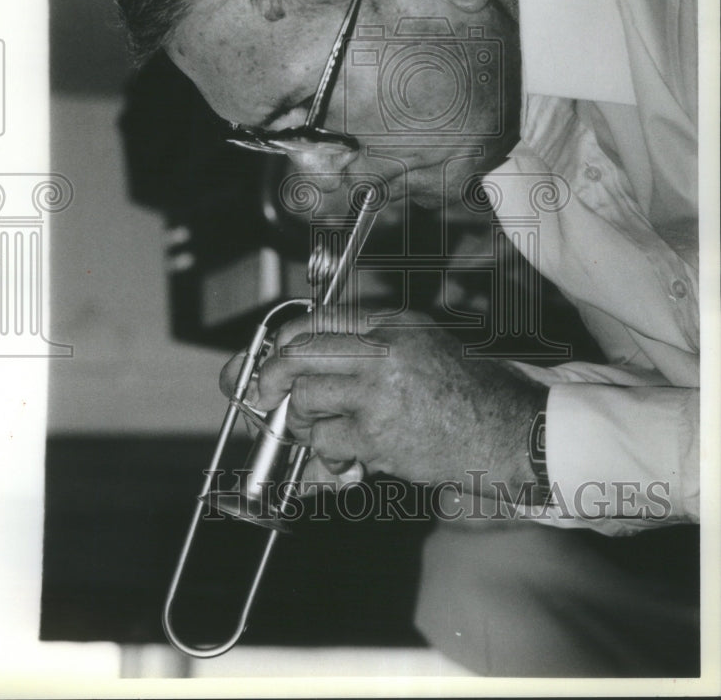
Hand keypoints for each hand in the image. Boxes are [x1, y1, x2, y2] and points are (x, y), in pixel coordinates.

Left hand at [220, 309, 546, 497]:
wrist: (512, 432)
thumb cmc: (470, 393)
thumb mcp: (423, 347)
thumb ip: (370, 348)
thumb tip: (308, 359)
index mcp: (393, 323)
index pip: (318, 319)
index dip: (283, 339)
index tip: (269, 356)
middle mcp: (383, 350)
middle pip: (299, 354)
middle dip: (269, 376)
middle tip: (263, 394)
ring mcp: (379, 392)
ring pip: (305, 399)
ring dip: (300, 421)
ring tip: (317, 430)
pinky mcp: (379, 435)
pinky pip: (326, 441)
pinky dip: (327, 453)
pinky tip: (346, 456)